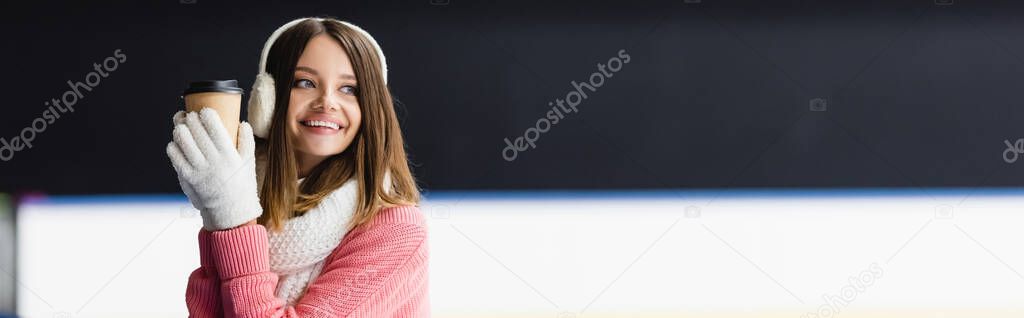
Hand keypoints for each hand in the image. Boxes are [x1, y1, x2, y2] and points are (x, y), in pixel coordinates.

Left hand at [166, 108, 262, 230]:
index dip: (206, 113)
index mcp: (229, 154)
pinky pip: (174, 155)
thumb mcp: (249, 163)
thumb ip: (247, 142)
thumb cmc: (241, 185)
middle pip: (195, 128)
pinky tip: (177, 143)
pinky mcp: (187, 177)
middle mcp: (213, 160)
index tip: (204, 111)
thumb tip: (243, 123)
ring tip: (181, 126)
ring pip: (182, 139)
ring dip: (179, 128)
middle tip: (189, 115)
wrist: (229, 212)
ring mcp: (198, 168)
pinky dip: (173, 145)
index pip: (213, 125)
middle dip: (190, 117)